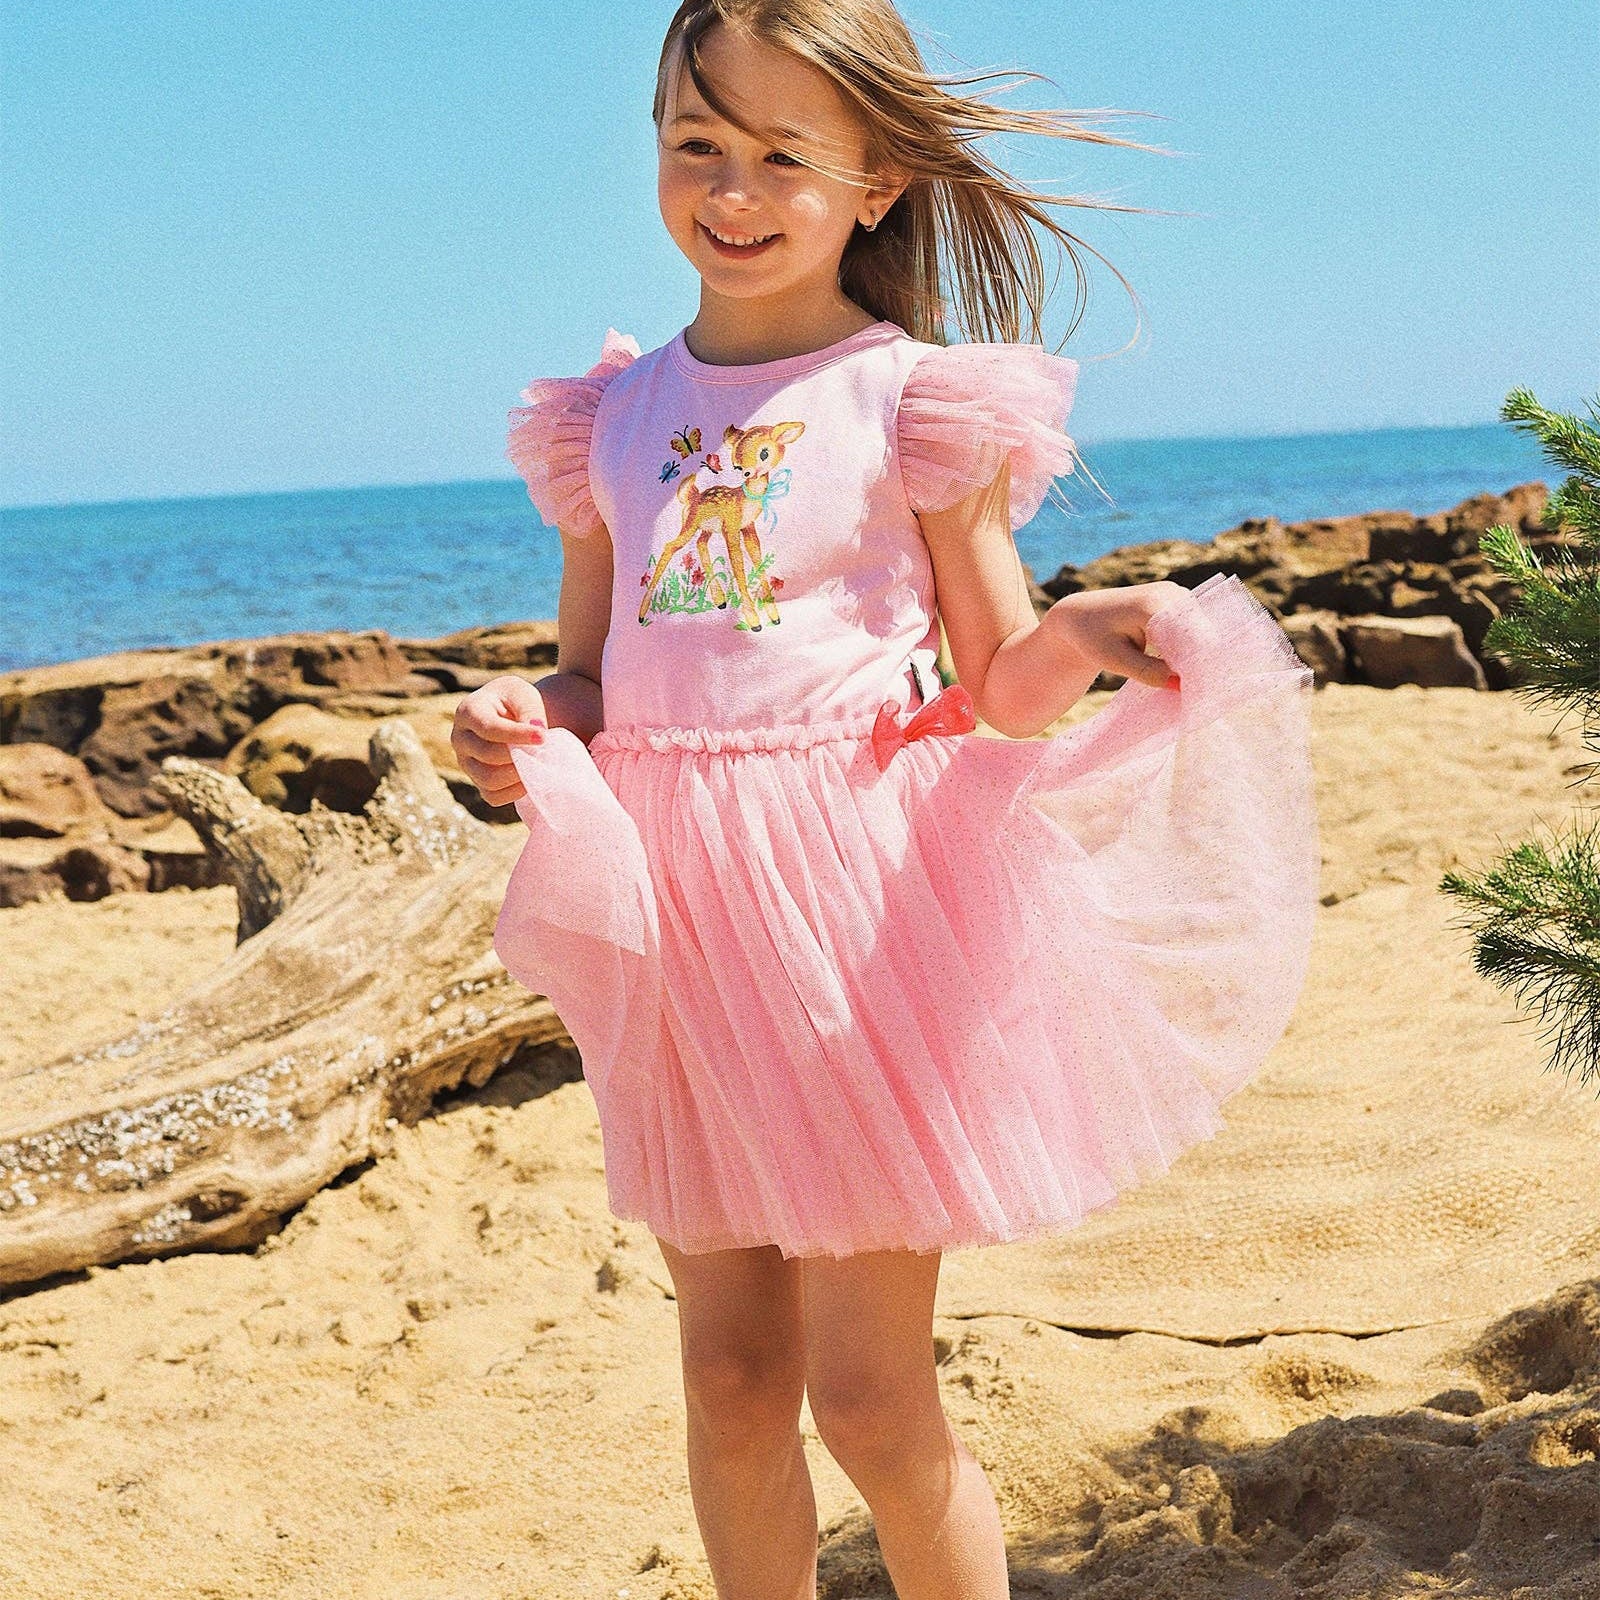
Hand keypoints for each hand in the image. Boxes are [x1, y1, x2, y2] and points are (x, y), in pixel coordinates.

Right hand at [450, 675, 547, 806]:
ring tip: (537, 764)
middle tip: (544, 751)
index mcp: (468, 712)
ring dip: (517, 775)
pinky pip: (492, 796)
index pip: (489, 728)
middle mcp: (460, 738)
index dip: (517, 735)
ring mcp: (465, 762)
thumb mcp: (523, 694)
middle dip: (519, 755)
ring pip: (488, 779)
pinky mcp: (476, 780)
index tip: (543, 736)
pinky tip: (530, 779)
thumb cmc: (514, 700)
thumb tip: (538, 733)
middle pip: (487, 755)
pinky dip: (514, 792)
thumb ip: (529, 710)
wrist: (507, 712)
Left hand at [1041, 581, 1187, 689]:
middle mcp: (1170, 593)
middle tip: (1191, 692)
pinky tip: (1181, 668)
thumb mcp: (1115, 660)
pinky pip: (1192, 628)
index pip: (1189, 639)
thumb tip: (1181, 686)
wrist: (1081, 615)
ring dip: (1194, 656)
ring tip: (1187, 683)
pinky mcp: (1178, 600)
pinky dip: (1189, 648)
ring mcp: (1177, 593)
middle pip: (1199, 634)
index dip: (1193, 666)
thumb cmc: (1092, 638)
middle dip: (1196, 663)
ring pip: (1199, 632)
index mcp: (1153, 604)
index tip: (1192, 692)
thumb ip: (1149, 672)